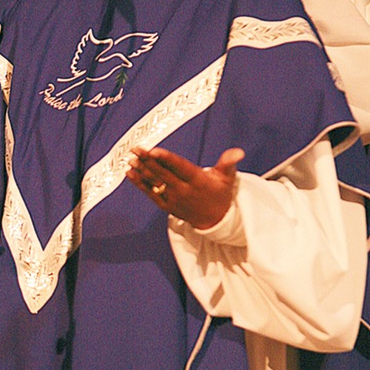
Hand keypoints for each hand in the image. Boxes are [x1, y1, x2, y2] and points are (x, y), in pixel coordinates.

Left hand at [126, 145, 244, 229]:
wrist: (215, 221)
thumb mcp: (228, 178)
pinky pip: (151, 193)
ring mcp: (174, 199)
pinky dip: (140, 183)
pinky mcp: (167, 205)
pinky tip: (130, 173)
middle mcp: (184, 190)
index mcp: (198, 180)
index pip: (180, 168)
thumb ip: (229, 163)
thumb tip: (238, 152)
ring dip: (142, 171)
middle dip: (148, 161)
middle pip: (164, 174)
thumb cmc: (220, 194)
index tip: (154, 150)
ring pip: (155, 183)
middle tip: (136, 149)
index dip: (166, 159)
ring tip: (130, 159)